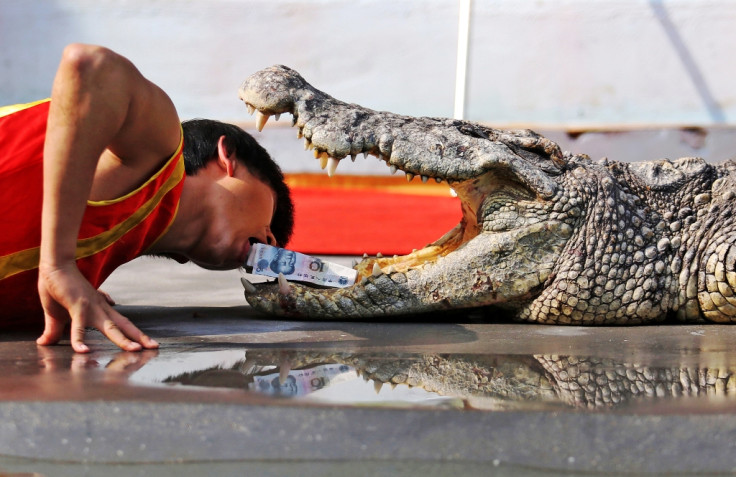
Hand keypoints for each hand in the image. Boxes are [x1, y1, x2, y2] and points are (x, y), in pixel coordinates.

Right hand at [36, 262, 158, 352]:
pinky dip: (80, 340)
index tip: (145, 345)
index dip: (133, 335)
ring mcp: (91, 308)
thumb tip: (44, 343)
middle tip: (155, 347)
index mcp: (100, 310)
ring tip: (136, 350)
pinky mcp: (77, 307)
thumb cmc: (58, 288)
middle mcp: (101, 309)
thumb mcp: (56, 315)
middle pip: (124, 326)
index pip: (121, 325)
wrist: (54, 266)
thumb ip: (55, 330)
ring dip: (123, 339)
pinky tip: (83, 351)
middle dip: (140, 337)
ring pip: (111, 327)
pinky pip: (78, 326)